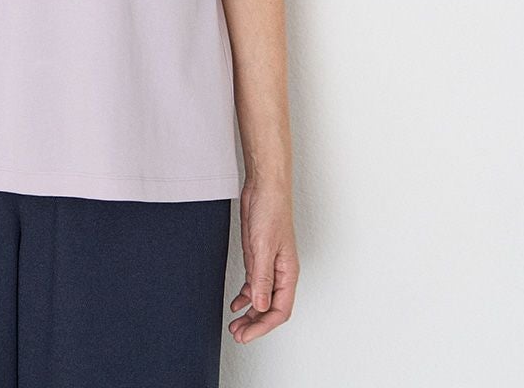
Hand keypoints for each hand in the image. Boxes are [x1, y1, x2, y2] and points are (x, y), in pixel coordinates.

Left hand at [228, 177, 298, 343]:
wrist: (264, 187)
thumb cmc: (271, 211)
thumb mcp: (264, 246)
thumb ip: (261, 277)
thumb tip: (259, 305)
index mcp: (288, 273)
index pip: (279, 310)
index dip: (263, 326)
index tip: (247, 335)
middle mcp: (280, 273)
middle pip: (270, 308)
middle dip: (255, 324)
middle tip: (237, 334)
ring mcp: (269, 265)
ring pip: (261, 298)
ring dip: (249, 313)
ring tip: (235, 325)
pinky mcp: (258, 257)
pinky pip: (254, 284)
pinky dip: (245, 297)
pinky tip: (236, 304)